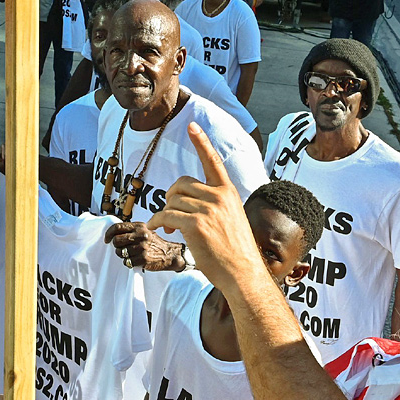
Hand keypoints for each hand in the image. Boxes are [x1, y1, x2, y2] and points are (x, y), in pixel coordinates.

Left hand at [105, 222, 185, 270]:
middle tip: (121, 248)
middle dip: (116, 246)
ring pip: (120, 252)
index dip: (109, 234)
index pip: (117, 227)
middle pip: (116, 240)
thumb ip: (131, 230)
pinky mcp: (143, 259)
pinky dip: (128, 262)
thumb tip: (113, 233)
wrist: (170, 254)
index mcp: (140, 227)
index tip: (107, 239)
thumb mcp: (144, 231)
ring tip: (130, 254)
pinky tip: (135, 259)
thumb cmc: (155, 243)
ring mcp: (142, 247)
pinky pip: (127, 261)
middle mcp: (141, 235)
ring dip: (122, 255)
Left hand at [147, 122, 265, 290]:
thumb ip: (213, 205)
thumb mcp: (230, 219)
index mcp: (228, 192)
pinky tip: (157, 229)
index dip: (201, 143)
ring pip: (172, 201)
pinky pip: (165, 215)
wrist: (243, 273)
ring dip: (164, 214)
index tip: (192, 127)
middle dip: (171, 198)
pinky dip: (156, 222)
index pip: (213, 161)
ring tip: (168, 227)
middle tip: (170, 214)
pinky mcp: (195, 224)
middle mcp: (219, 196)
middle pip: (181, 184)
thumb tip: (185, 203)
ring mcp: (207, 209)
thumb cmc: (235, 252)